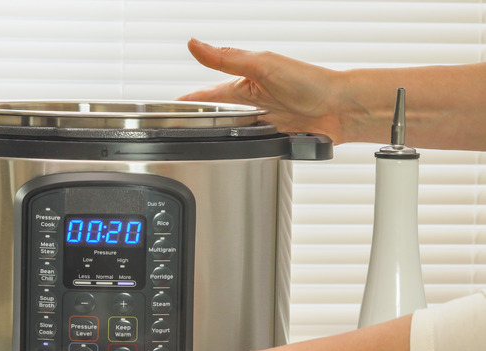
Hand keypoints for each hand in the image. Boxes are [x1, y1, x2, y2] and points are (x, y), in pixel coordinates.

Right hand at [179, 39, 346, 142]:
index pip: (204, 93)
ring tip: (195, 146)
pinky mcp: (272, 139)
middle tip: (174, 131)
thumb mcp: (261, 66)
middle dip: (195, 123)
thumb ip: (226, 59)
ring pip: (228, 134)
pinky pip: (248, 147)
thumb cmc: (309, 82)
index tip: (164, 108)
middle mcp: (249, 104)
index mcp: (242, 85)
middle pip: (213, 116)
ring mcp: (260, 123)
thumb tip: (195, 44)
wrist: (339, 108)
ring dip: (215, 139)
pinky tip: (230, 155)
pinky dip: (237, 150)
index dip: (186, 100)